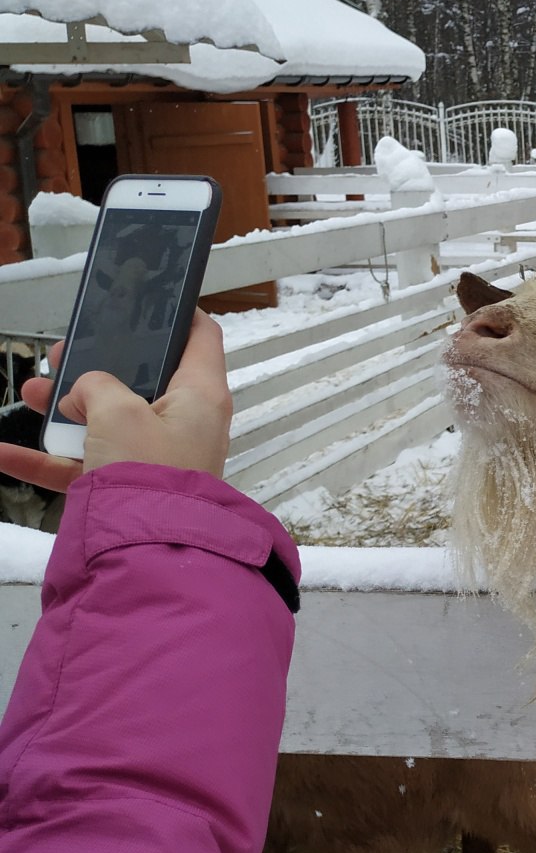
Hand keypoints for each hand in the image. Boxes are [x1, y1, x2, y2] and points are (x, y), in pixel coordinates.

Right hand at [0, 312, 232, 493]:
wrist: (146, 550)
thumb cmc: (149, 472)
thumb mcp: (118, 411)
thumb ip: (97, 386)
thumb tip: (85, 393)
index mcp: (200, 394)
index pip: (200, 339)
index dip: (177, 315)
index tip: (149, 302)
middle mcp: (184, 422)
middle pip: (141, 379)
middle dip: (96, 366)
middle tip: (62, 355)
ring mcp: (155, 455)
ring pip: (106, 420)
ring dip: (64, 408)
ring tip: (30, 393)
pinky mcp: (127, 484)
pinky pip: (83, 463)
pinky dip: (45, 458)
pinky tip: (4, 452)